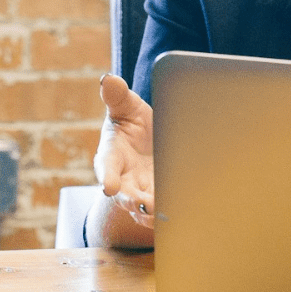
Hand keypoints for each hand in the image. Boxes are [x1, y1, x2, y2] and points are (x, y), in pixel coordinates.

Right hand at [94, 75, 156, 229]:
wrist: (151, 142)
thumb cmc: (132, 123)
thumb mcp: (126, 106)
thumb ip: (117, 96)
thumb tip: (108, 79)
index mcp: (111, 156)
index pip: (106, 167)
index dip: (107, 177)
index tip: (109, 187)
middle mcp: (124, 179)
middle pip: (124, 195)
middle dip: (133, 201)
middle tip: (143, 204)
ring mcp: (142, 192)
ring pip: (143, 209)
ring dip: (153, 212)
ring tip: (165, 211)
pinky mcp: (160, 199)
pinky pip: (163, 210)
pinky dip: (170, 212)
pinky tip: (184, 210)